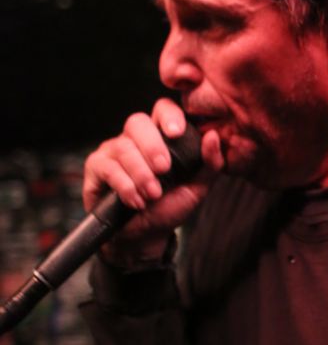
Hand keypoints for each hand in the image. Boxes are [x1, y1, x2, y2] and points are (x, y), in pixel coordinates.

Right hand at [83, 98, 223, 262]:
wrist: (146, 235)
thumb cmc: (170, 206)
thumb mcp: (197, 188)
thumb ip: (210, 164)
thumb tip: (213, 137)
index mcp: (161, 137)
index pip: (162, 110)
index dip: (168, 116)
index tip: (177, 133)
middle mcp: (135, 139)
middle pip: (137, 122)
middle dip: (152, 146)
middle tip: (164, 170)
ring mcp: (113, 150)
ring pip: (123, 147)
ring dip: (141, 174)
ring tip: (153, 194)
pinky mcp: (96, 167)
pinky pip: (108, 167)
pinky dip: (125, 186)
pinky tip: (136, 201)